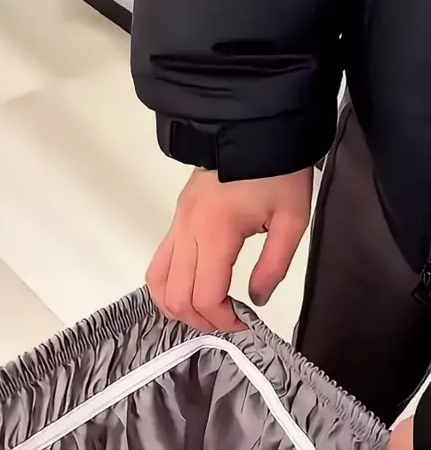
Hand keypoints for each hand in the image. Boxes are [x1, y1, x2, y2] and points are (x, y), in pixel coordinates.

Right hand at [147, 167, 312, 331]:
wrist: (254, 124)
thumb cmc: (278, 168)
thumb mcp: (292, 219)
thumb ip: (274, 266)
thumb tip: (257, 300)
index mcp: (215, 233)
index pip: (205, 296)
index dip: (223, 320)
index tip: (245, 324)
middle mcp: (187, 230)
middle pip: (175, 296)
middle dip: (200, 320)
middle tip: (228, 324)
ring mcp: (177, 223)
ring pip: (157, 281)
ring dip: (178, 305)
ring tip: (208, 312)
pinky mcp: (177, 217)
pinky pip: (161, 261)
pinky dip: (171, 285)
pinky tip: (195, 290)